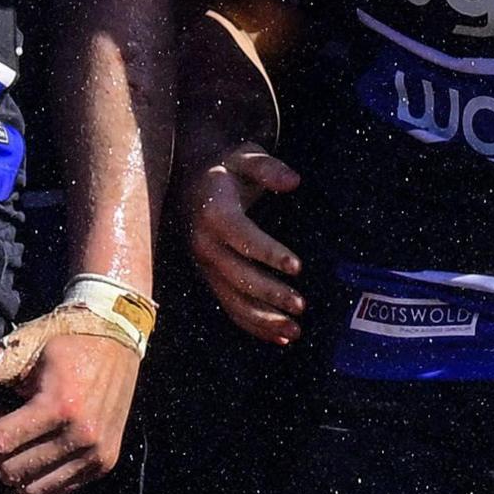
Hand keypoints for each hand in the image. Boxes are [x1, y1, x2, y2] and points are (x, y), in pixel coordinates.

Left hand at [0, 315, 140, 493]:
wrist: (118, 336)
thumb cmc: (64, 339)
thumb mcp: (22, 347)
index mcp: (57, 404)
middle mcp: (80, 435)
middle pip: (9, 470)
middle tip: (1, 414)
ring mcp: (96, 453)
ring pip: (31, 488)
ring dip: (13, 466)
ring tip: (23, 430)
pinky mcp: (106, 463)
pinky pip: (56, 489)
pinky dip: (37, 475)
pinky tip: (40, 443)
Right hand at [181, 142, 304, 340]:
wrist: (191, 180)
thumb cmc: (226, 168)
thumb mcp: (245, 157)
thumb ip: (268, 168)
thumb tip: (293, 181)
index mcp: (214, 213)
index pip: (242, 236)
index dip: (268, 253)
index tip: (297, 266)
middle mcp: (205, 244)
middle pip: (238, 275)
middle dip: (270, 293)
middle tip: (301, 305)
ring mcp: (206, 265)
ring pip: (233, 300)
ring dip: (264, 319)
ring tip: (295, 330)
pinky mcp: (211, 278)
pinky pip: (230, 307)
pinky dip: (254, 325)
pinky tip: (280, 337)